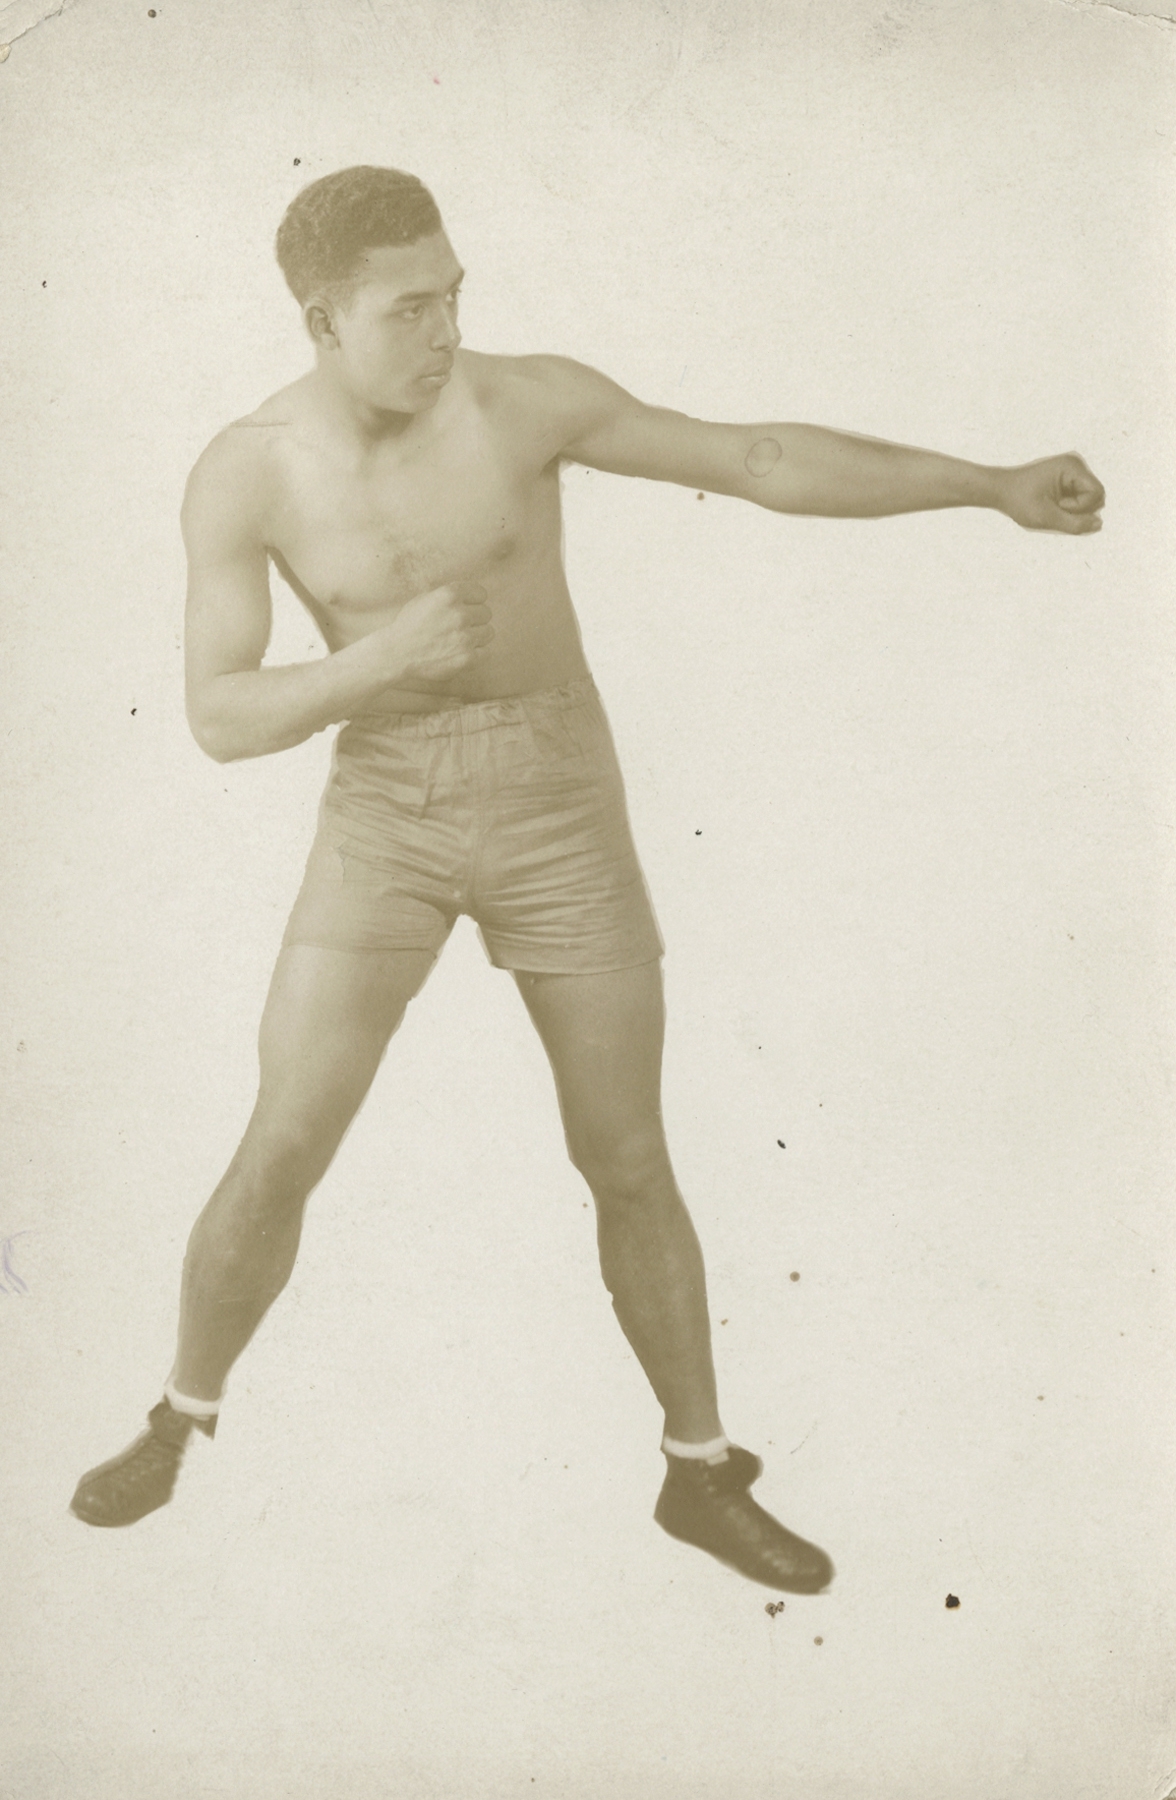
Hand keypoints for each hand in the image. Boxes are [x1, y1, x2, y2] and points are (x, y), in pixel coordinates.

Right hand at [379, 580, 494, 682]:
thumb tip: (472, 594)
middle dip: (475, 619)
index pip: (481, 593)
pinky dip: (476, 654)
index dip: (473, 601)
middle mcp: (460, 614)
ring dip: (477, 636)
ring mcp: (465, 637)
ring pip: (489, 632)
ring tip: (459, 640)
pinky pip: (486, 652)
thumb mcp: (426, 598)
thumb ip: (449, 594)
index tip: (465, 608)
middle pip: (486, 613)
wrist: (397, 653)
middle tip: (458, 627)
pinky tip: (461, 653)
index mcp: (450, 594)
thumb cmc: (410, 625)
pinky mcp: (467, 658)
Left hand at [999, 454, 1104, 534]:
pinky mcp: (1067, 479)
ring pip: (1088, 499)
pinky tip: (1052, 505)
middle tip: (1053, 507)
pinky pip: (1079, 498)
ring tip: (1051, 506)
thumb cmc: (1019, 500)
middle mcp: (1076, 464)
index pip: (1097, 493)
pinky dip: (1068, 507)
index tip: (1057, 505)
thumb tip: (1099, 525)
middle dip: (1078, 509)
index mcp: (1072, 466)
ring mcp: (1072, 471)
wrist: (1000, 490)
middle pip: (1096, 496)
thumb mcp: (1046, 516)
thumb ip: (1074, 524)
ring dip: (1073, 510)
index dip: (1080, 507)